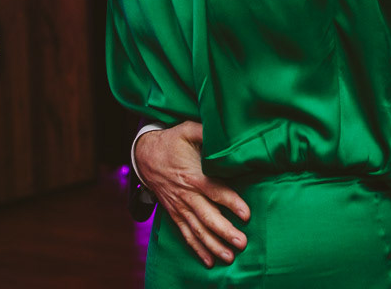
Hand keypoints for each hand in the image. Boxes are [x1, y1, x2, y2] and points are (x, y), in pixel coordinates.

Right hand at [134, 121, 250, 266]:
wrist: (144, 155)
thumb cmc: (172, 141)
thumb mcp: (188, 130)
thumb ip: (207, 132)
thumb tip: (226, 132)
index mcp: (193, 175)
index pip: (215, 191)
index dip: (231, 202)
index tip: (246, 214)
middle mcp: (186, 195)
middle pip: (207, 216)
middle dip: (225, 231)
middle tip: (242, 242)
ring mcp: (180, 207)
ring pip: (197, 230)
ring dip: (213, 245)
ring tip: (230, 257)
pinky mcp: (175, 213)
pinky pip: (186, 234)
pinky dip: (197, 249)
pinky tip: (210, 261)